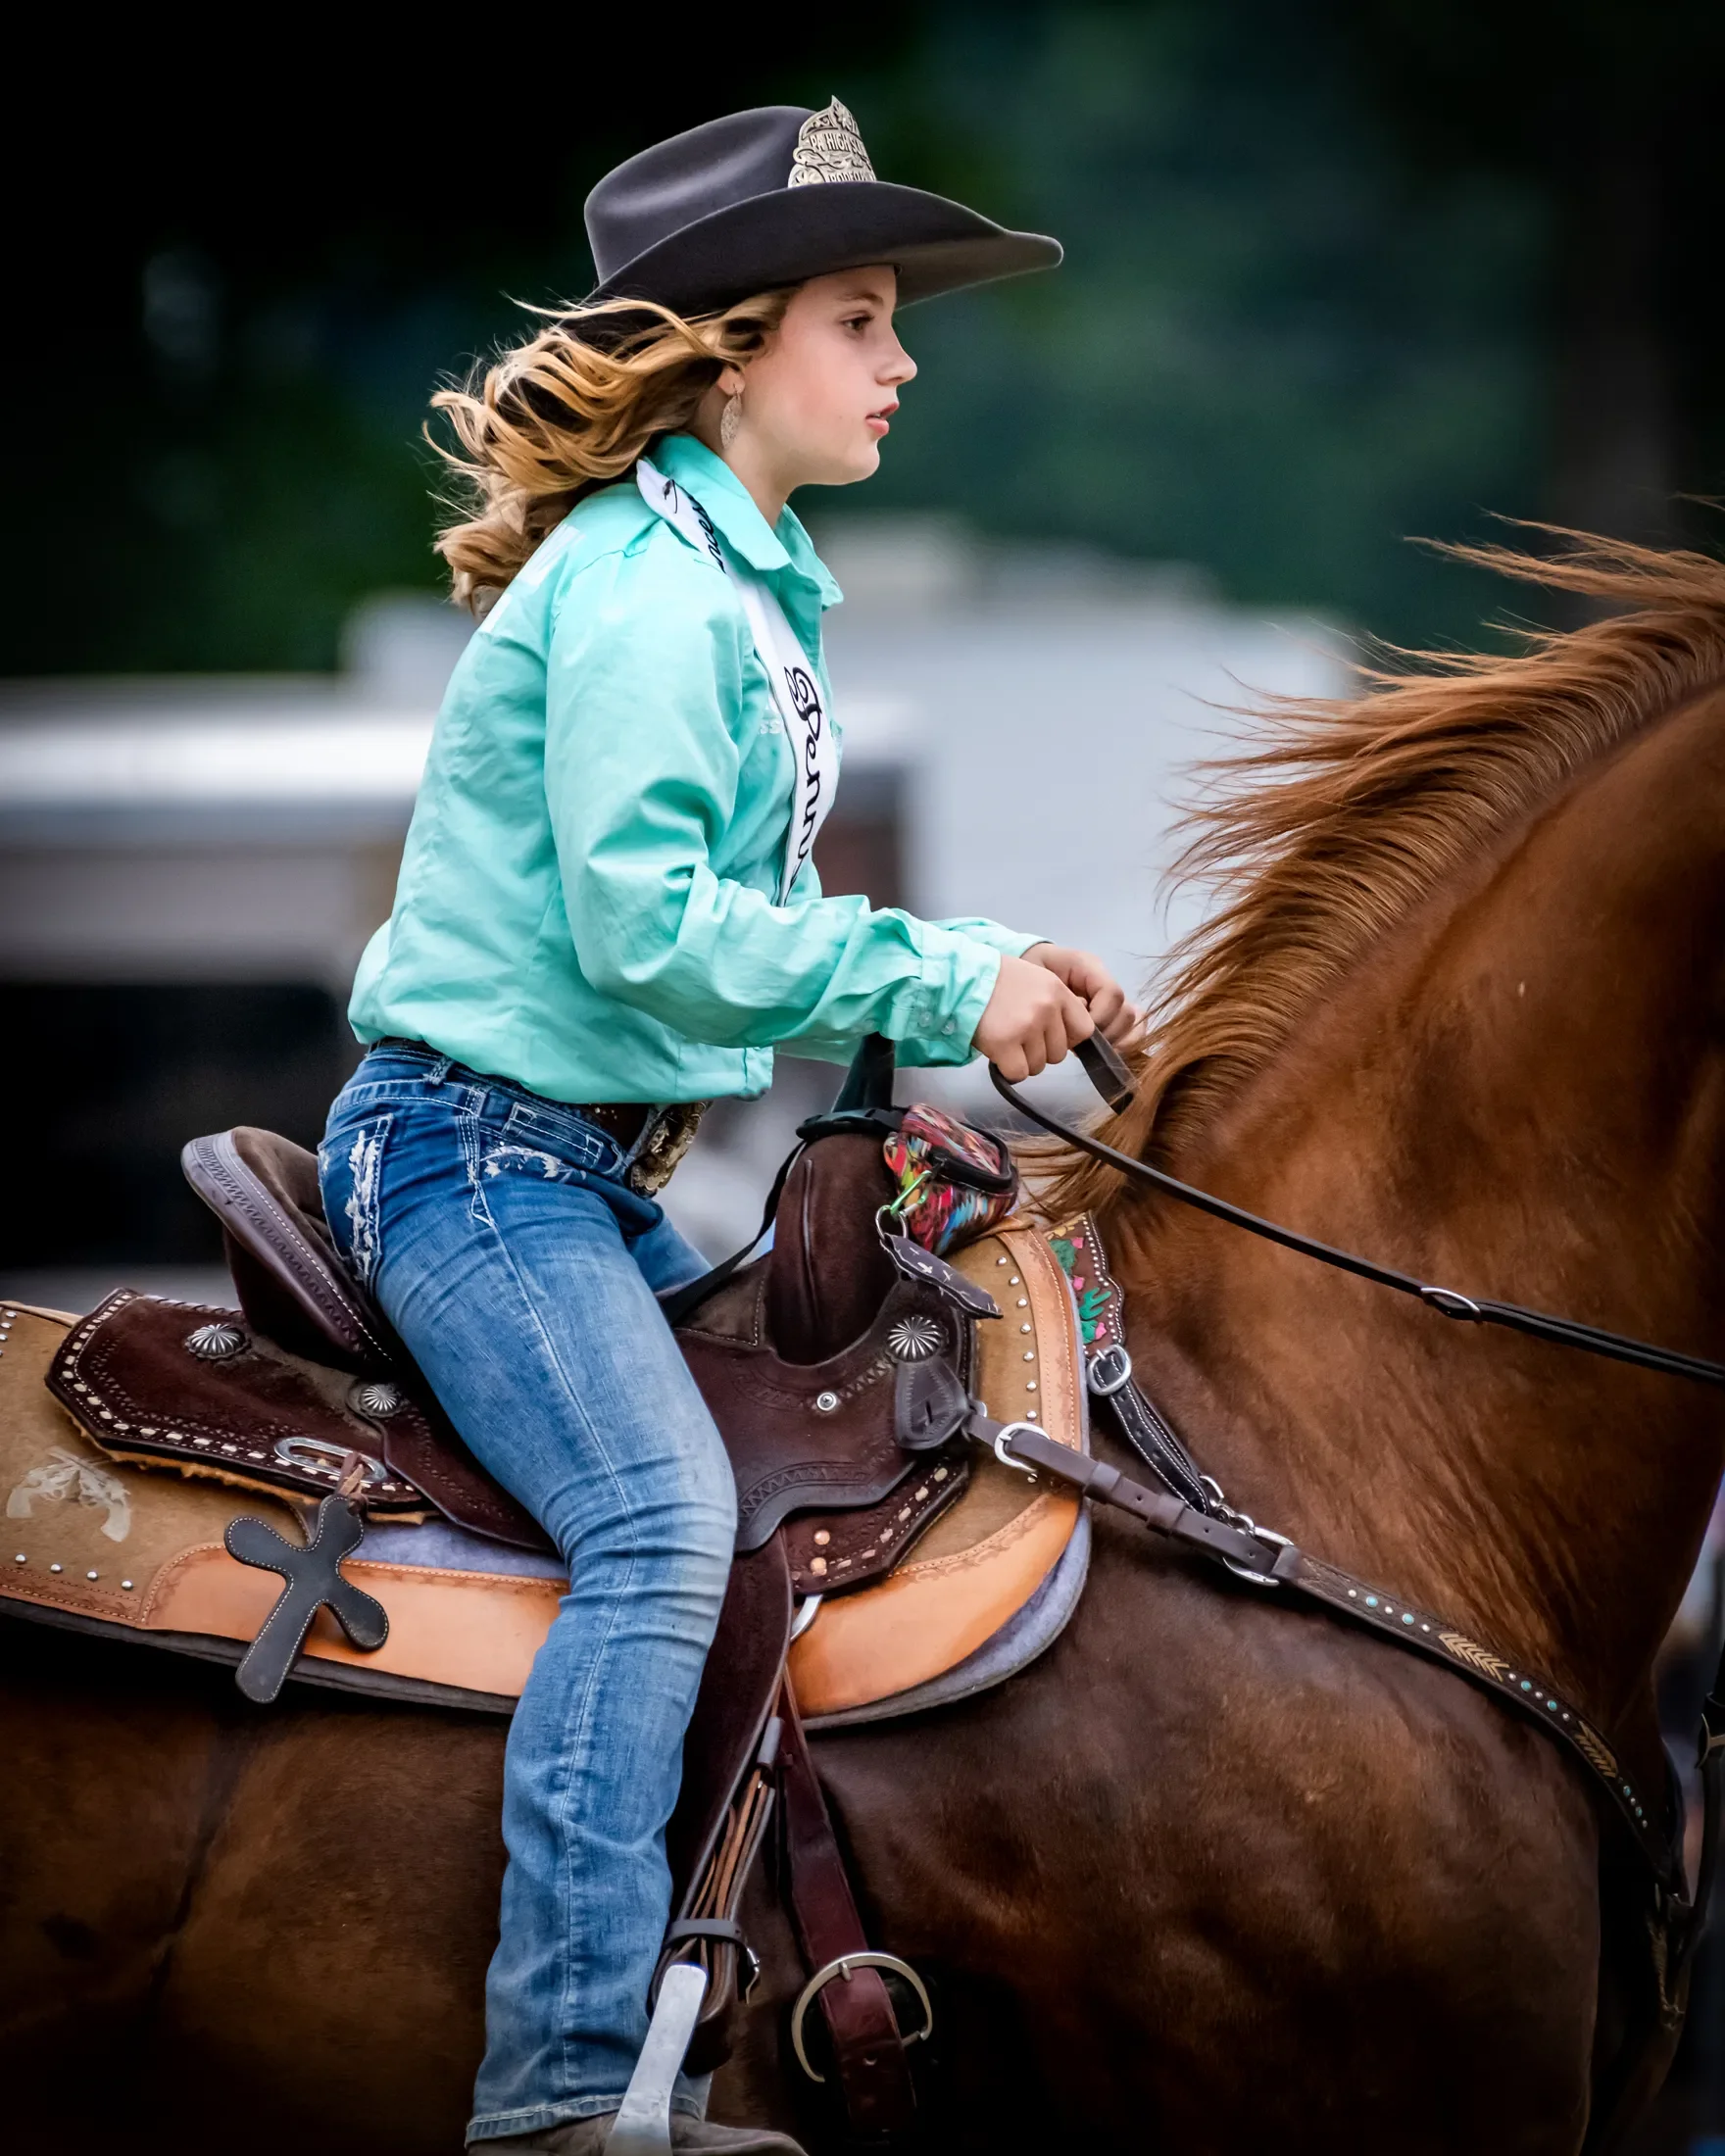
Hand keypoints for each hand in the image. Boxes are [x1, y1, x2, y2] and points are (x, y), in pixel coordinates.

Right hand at [973, 952, 1094, 1079]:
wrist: (961, 980)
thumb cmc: (996, 981)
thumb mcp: (1036, 979)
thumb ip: (1056, 1003)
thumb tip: (1070, 1037)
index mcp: (1058, 991)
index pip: (1084, 1030)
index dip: (1067, 1039)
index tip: (1048, 1036)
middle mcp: (1047, 1008)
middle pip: (1059, 1053)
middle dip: (1040, 1051)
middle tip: (1018, 1036)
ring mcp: (1027, 1026)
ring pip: (1039, 1066)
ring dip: (1023, 1060)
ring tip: (1006, 1040)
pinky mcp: (1005, 1043)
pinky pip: (1019, 1073)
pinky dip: (1008, 1070)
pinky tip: (998, 1054)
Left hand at [1020, 943, 1144, 1048]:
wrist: (1024, 971)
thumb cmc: (1028, 971)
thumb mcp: (1035, 974)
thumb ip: (1057, 992)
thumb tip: (1082, 1010)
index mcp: (1089, 967)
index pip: (1112, 994)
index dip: (1100, 1016)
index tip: (1078, 1031)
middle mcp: (1104, 982)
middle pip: (1126, 1013)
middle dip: (1107, 1034)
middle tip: (1082, 1045)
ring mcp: (1110, 999)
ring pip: (1133, 1023)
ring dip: (1115, 1041)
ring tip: (1090, 1049)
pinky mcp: (1112, 1015)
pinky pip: (1134, 1029)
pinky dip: (1125, 1043)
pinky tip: (1104, 1051)